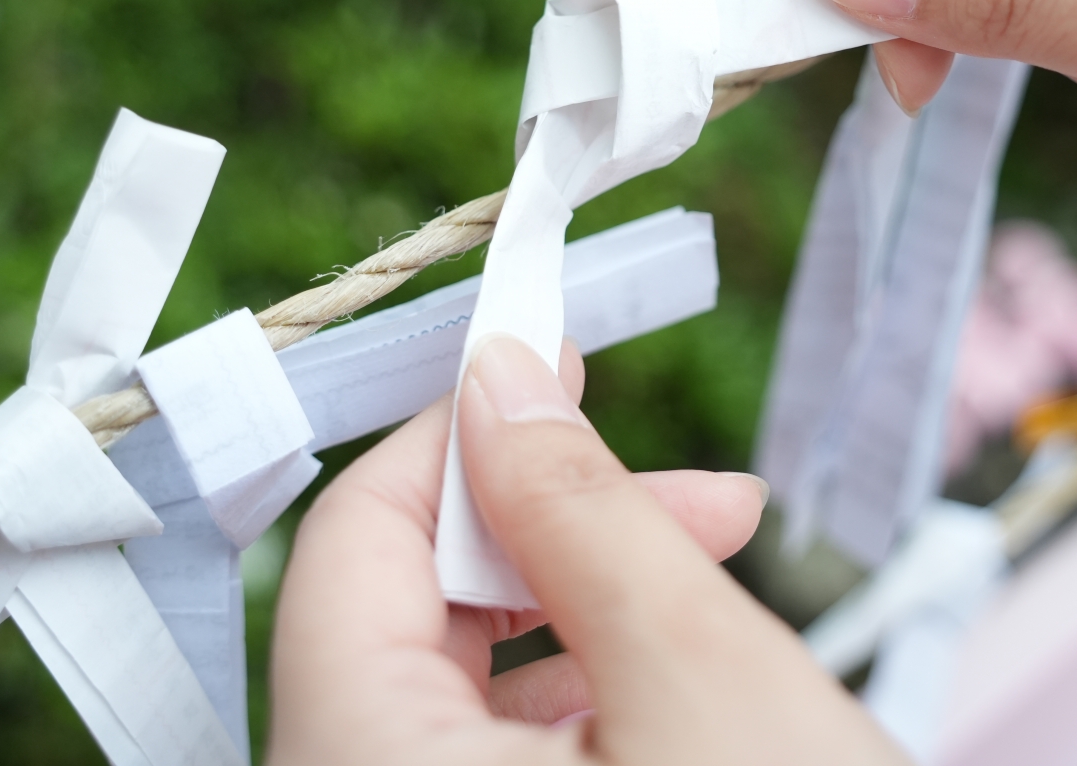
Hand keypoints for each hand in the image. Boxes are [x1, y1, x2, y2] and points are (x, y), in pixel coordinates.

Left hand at [268, 334, 905, 764]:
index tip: (556, 351)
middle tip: (700, 494)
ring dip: (587, 602)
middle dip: (552, 525)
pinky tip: (694, 671)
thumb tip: (500, 372)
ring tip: (725, 572)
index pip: (352, 550)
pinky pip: (495, 758)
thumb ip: (581, 510)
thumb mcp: (700, 676)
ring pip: (458, 685)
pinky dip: (590, 694)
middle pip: (403, 616)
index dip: (456, 435)